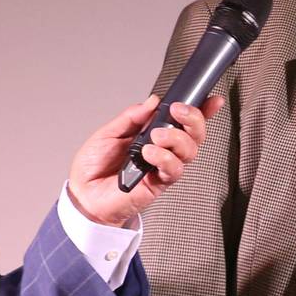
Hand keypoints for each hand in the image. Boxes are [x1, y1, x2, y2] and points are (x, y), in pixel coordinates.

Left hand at [67, 94, 222, 226]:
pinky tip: (150, 154)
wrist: (84, 194)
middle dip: (193, 119)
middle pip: (194, 135)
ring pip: (189, 151)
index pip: (182, 121)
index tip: (211, 100)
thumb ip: (132, 117)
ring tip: (155, 137)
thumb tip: (153, 101)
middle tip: (178, 111)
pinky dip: (165, 157)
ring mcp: (162, 167)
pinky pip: (174, 170)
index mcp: (152, 134)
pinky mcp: (159, 184)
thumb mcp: (109, 132)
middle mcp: (162, 150)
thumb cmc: (94, 166)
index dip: (202, 111)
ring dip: (176, 138)